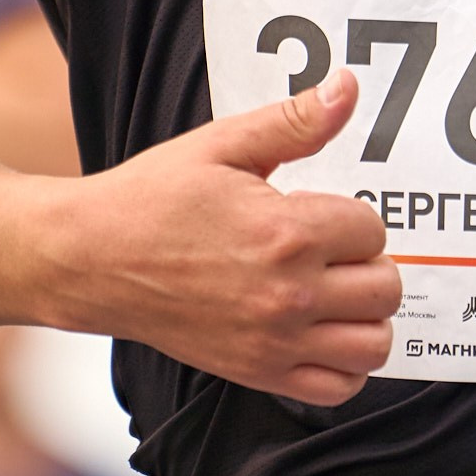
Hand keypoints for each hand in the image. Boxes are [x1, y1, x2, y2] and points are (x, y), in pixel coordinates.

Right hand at [50, 68, 399, 405]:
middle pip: (384, 289)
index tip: (316, 213)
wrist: (91, 259)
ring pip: (373, 344)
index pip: (372, 230)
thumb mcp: (223, 146)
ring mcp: (274, 341)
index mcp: (286, 233)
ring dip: (365, 316)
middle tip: (330, 251)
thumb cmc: (151, 201)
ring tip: (335, 292)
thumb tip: (347, 89)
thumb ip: (295, 121)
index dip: (351, 216)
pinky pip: (338, 387)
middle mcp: (288, 295)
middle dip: (366, 262)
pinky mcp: (257, 372)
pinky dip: (344, 365)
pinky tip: (322, 332)